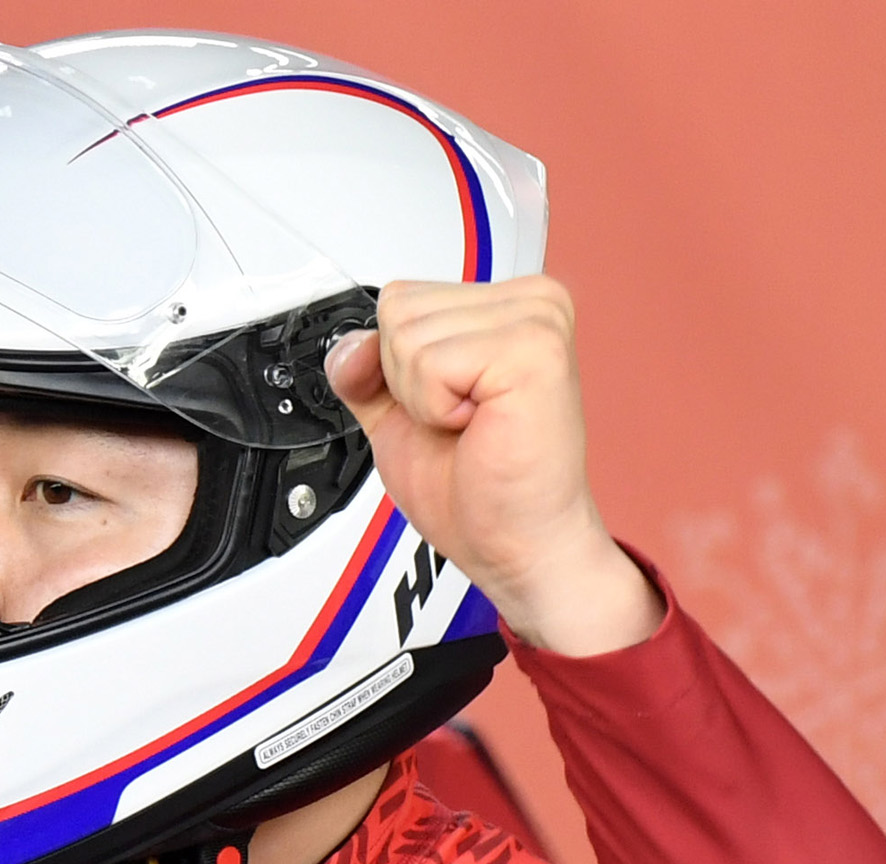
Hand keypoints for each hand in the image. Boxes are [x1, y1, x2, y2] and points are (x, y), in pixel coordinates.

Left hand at [325, 276, 662, 655]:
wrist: (518, 544)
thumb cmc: (482, 488)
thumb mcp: (397, 415)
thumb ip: (366, 369)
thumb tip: (348, 345)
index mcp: (505, 306)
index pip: (399, 297)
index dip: (394, 365)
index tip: (445, 405)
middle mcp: (529, 302)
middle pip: (398, 310)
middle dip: (406, 382)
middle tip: (460, 422)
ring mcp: (537, 319)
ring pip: (406, 335)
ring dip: (422, 399)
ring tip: (472, 426)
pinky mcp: (534, 349)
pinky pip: (429, 362)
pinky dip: (434, 409)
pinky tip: (479, 426)